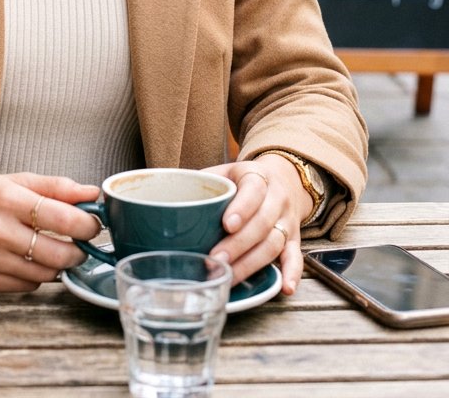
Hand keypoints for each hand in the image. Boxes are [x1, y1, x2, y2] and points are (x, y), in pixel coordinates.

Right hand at [0, 172, 100, 291]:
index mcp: (7, 199)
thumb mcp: (15, 181)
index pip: (61, 217)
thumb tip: (92, 193)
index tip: (93, 224)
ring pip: (45, 274)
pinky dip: (37, 276)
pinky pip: (27, 287)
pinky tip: (31, 260)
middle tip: (81, 243)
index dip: (86, 224)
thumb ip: (56, 187)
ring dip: (59, 265)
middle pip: (57, 253)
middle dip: (79, 251)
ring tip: (56, 250)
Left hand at [205, 156, 314, 293]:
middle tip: (216, 259)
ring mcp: (287, 220)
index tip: (226, 224)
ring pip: (275, 243)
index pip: (253, 189)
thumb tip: (163, 200)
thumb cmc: (243, 180)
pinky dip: (292, 273)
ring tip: (229, 276)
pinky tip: (285, 287)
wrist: (282, 180)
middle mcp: (277, 198)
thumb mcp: (224, 172)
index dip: (242, 208)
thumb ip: (201, 183)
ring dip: (252, 262)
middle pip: (262, 222)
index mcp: (258, 176)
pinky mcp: (295, 239)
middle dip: (239, 244)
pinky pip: (296, 257)